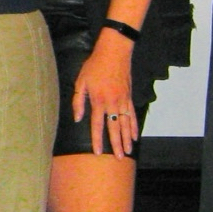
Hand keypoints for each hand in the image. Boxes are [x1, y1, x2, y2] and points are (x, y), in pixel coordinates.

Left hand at [73, 30, 137, 156]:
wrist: (114, 53)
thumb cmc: (94, 66)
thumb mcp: (81, 81)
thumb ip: (78, 101)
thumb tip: (78, 118)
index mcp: (98, 101)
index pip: (97, 125)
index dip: (98, 140)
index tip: (99, 153)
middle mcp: (112, 103)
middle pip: (114, 128)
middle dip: (117, 144)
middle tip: (120, 158)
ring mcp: (122, 101)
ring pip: (125, 124)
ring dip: (126, 139)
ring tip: (128, 151)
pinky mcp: (129, 97)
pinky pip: (132, 115)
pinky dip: (134, 126)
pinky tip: (134, 136)